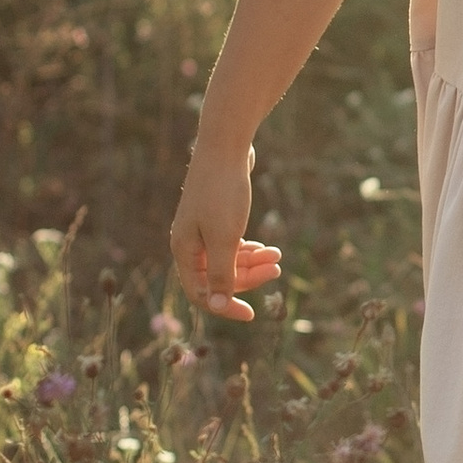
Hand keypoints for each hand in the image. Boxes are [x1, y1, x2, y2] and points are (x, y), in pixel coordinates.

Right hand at [168, 144, 280, 322]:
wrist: (226, 148)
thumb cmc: (223, 193)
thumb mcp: (225, 238)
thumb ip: (222, 274)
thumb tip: (216, 307)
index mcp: (184, 251)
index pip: (201, 294)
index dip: (225, 307)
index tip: (252, 314)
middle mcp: (189, 244)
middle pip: (218, 278)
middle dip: (248, 278)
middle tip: (277, 269)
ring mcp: (202, 230)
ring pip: (228, 261)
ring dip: (253, 263)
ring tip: (278, 256)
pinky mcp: (216, 218)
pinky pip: (231, 245)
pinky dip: (249, 250)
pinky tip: (267, 249)